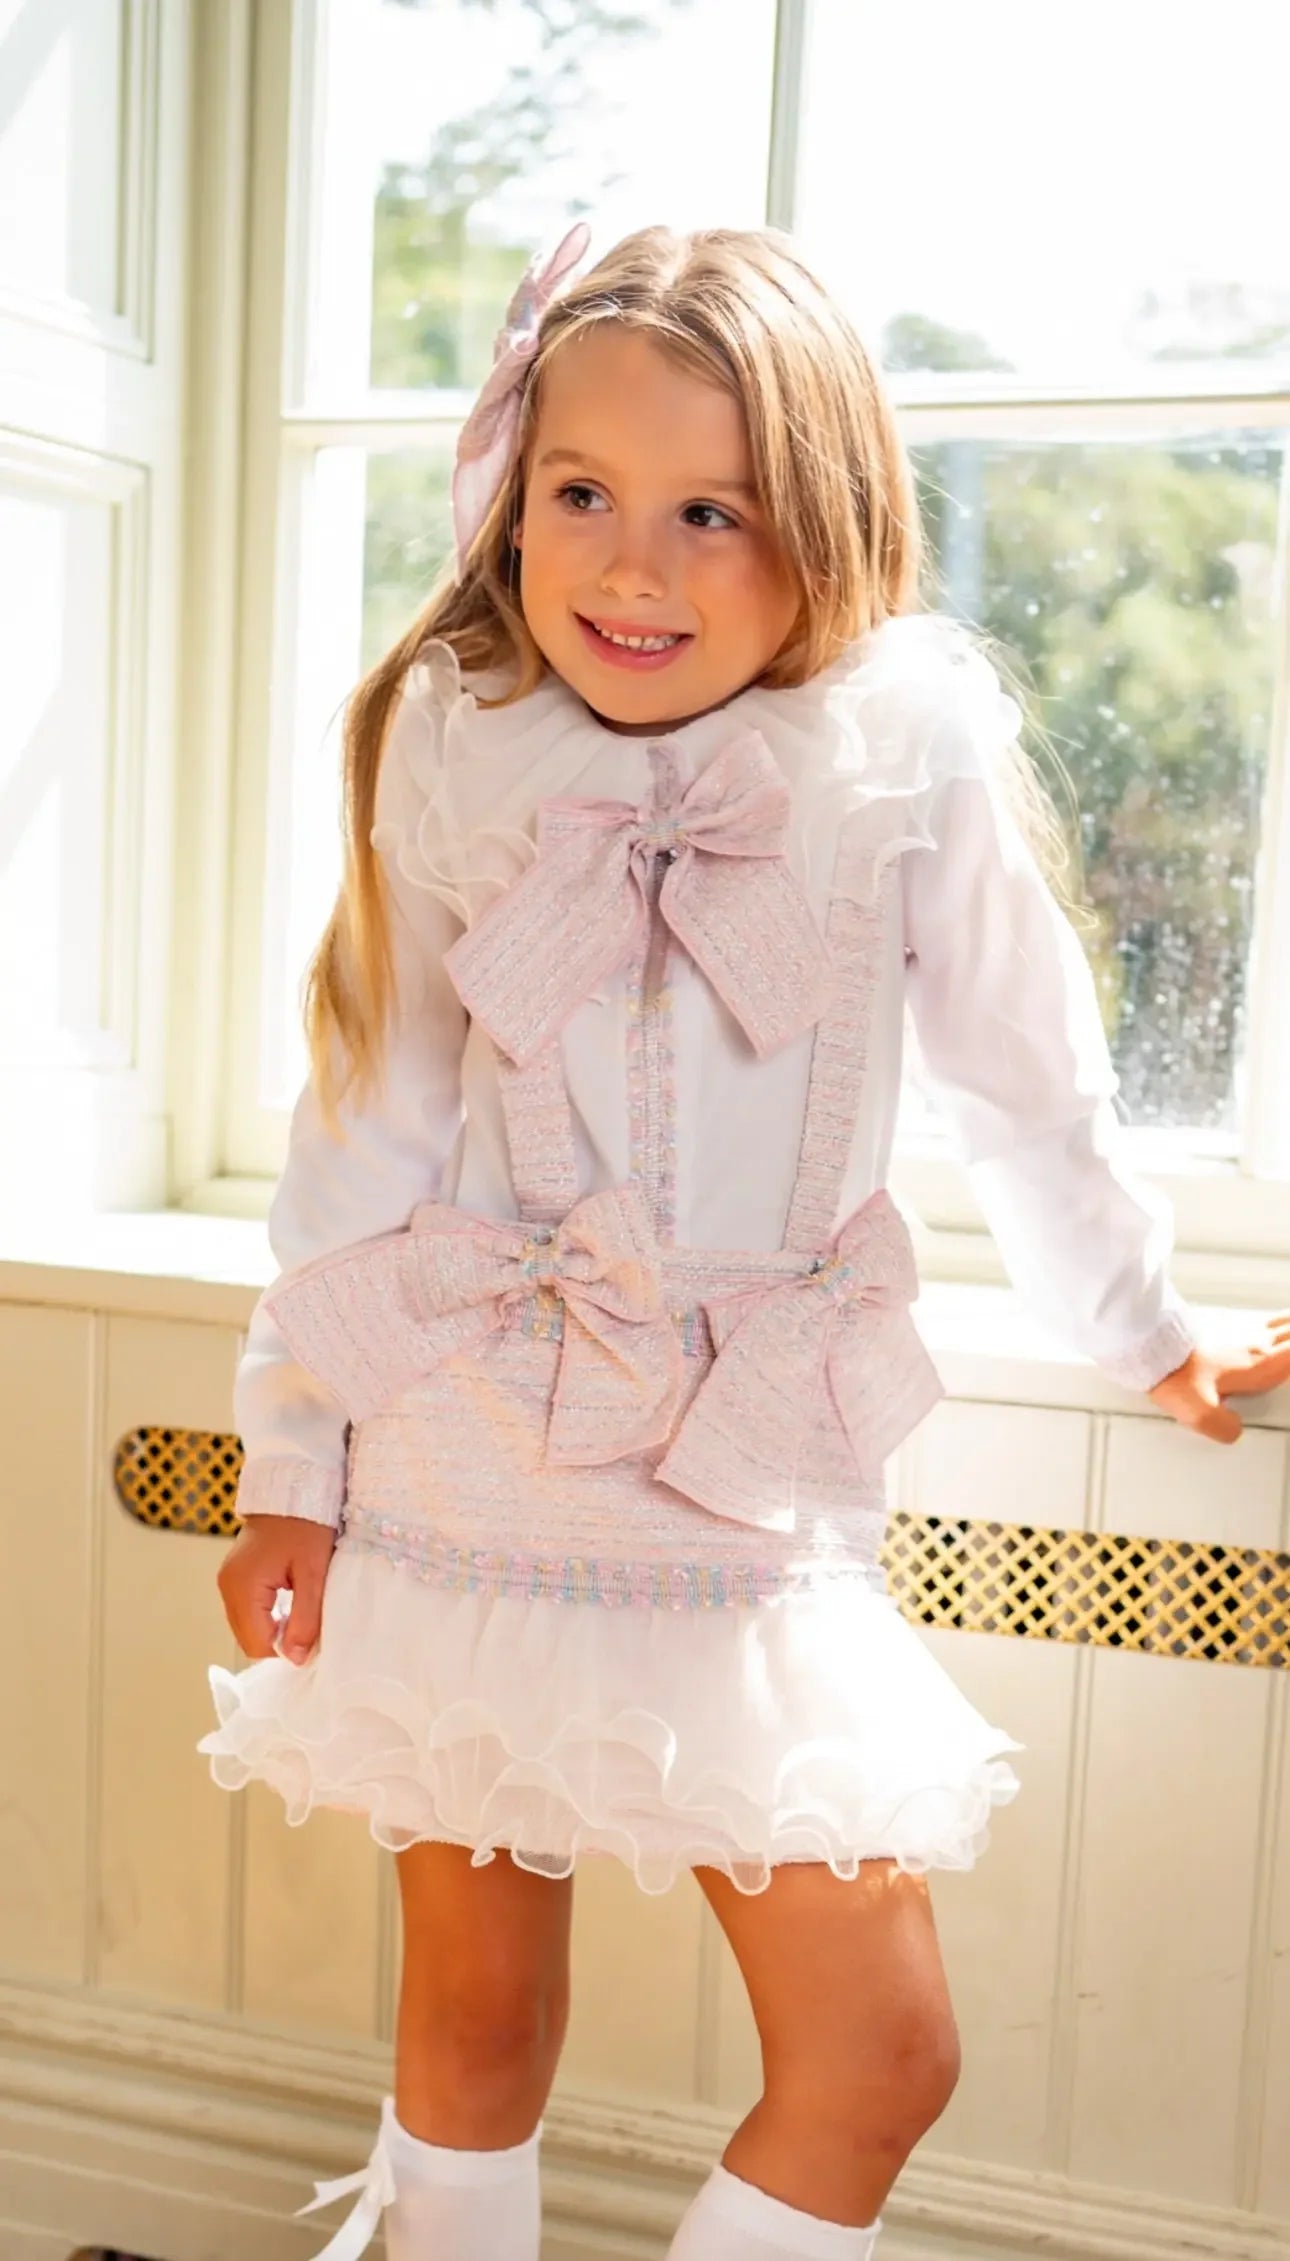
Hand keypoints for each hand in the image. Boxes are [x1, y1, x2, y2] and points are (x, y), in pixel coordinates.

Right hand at [216, 1513, 337, 1662]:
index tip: (313, 1637)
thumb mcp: (313, 1573)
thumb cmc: (307, 1526)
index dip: (286, 1650)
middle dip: (278, 1641)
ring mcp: (227, 1580)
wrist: (293, 1488)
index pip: (258, 1644)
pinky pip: (246, 1610)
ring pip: (246, 1626)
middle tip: (308, 1626)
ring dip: (272, 1628)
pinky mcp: (234, 1575)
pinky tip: (288, 1602)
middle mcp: (227, 1586)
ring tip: (300, 1612)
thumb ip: (305, 1619)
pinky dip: (266, 1615)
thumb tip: (294, 1659)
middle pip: (248, 1639)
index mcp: (243, 1587)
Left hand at [1148, 1312, 1289, 1442]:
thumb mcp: (1198, 1410)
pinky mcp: (1225, 1320)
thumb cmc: (1173, 1369)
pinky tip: (1276, 1320)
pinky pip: (1264, 1317)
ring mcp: (1241, 1328)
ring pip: (1282, 1323)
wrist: (1148, 1338)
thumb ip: (1221, 1426)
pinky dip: (1279, 1318)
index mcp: (1258, 1364)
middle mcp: (1255, 1342)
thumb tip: (1235, 1434)